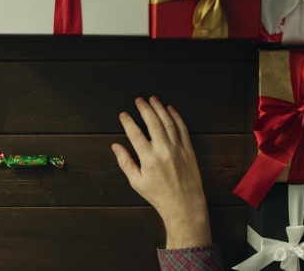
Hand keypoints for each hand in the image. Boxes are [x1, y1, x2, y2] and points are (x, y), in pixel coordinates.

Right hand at [111, 96, 211, 248]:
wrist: (184, 205)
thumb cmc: (159, 195)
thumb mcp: (137, 182)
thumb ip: (125, 162)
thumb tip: (115, 147)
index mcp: (148, 159)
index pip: (135, 133)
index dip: (128, 122)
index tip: (123, 114)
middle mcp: (163, 151)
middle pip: (152, 123)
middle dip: (144, 109)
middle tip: (139, 100)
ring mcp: (178, 149)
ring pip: (168, 122)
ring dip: (159, 108)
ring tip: (153, 99)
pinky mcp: (188, 150)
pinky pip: (182, 129)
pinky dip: (176, 117)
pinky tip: (170, 109)